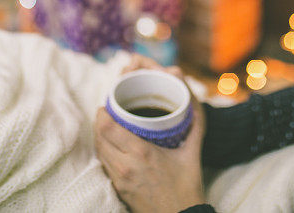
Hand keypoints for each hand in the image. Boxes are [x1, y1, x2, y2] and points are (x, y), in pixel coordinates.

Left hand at [94, 54, 206, 212]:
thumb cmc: (187, 188)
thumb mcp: (191, 154)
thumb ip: (195, 127)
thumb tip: (194, 106)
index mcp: (141, 153)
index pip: (107, 128)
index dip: (102, 114)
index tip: (107, 105)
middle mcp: (125, 165)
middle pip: (98, 137)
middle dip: (100, 122)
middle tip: (108, 113)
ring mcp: (119, 179)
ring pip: (99, 151)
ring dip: (100, 137)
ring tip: (108, 127)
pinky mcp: (118, 189)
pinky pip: (104, 164)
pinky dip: (104, 152)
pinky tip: (113, 147)